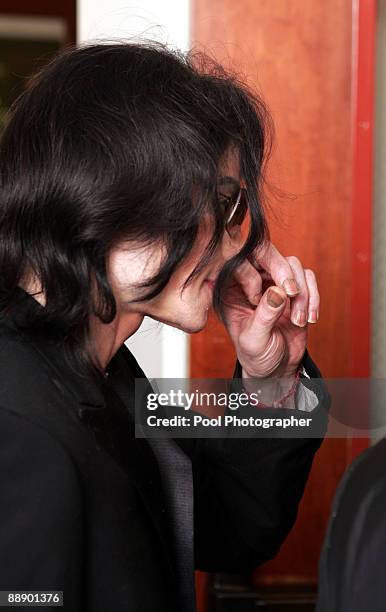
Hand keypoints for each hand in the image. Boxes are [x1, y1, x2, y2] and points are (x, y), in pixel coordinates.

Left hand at [221, 242, 319, 378]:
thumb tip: (278, 291)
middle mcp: (250, 280)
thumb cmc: (257, 357)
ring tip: (299, 320)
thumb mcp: (255, 341)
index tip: (259, 298)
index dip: (253, 271)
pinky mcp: (294, 289)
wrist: (276, 369)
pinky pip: (308, 277)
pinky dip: (313, 296)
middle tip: (292, 295)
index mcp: (229, 289)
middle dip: (284, 273)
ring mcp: (273, 283)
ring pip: (292, 265)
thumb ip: (264, 316)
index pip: (239, 259)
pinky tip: (310, 318)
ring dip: (302, 292)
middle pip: (268, 254)